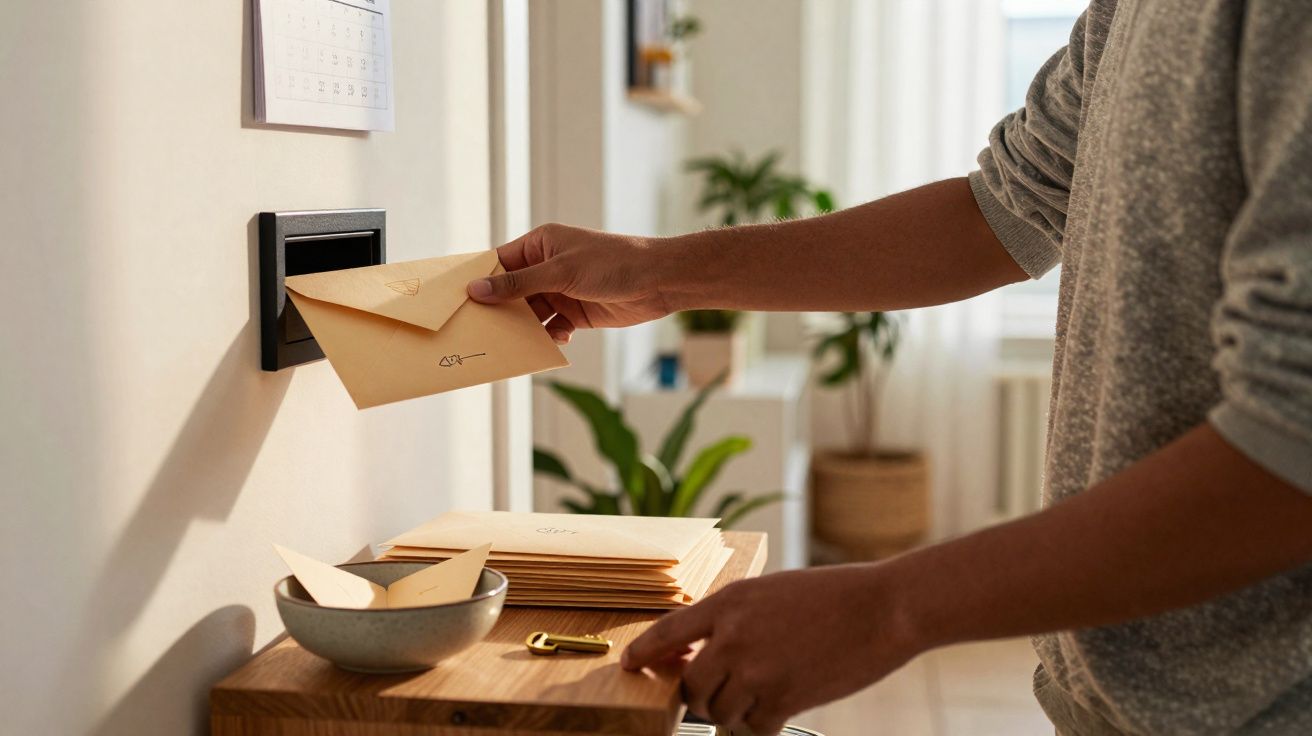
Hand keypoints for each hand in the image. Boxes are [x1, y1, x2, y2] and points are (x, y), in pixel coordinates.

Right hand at [466, 223, 674, 343]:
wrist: (658, 281)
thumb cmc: (612, 263)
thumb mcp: (560, 272)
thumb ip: (518, 284)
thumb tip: (476, 289)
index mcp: (540, 244)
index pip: (500, 262)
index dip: (480, 280)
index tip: (457, 300)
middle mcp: (547, 266)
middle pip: (511, 291)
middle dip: (499, 310)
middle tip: (478, 330)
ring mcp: (561, 290)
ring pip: (530, 313)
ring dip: (524, 327)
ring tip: (512, 342)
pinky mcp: (576, 312)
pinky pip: (551, 327)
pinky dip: (549, 335)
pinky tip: (555, 339)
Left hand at [622, 564, 920, 733]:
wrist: (882, 608)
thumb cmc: (831, 596)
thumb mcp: (770, 591)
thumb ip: (734, 617)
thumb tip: (705, 649)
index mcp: (730, 602)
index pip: (668, 630)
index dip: (644, 652)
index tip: (630, 664)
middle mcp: (734, 636)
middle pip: (691, 687)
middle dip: (699, 697)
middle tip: (716, 694)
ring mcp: (757, 670)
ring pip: (721, 712)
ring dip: (734, 712)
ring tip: (760, 695)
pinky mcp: (784, 698)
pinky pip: (755, 727)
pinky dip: (762, 723)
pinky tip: (780, 705)